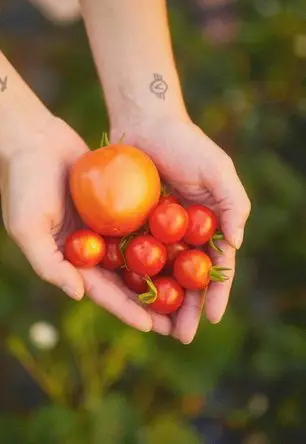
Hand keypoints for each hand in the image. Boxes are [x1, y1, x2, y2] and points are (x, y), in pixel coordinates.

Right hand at [0, 117, 170, 334]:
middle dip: (150, 302)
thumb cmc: (23, 184)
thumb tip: (79, 295)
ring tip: (188, 289)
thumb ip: (49, 264)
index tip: (152, 326)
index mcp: (72, 260)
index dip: (126, 310)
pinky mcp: (117, 206)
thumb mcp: (27, 227)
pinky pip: (141, 224)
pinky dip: (160, 236)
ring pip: (139, 256)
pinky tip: (184, 245)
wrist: (34, 141)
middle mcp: (92, 247)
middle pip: (126, 281)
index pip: (102, 291)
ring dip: (161, 273)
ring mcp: (106, 226)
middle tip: (178, 321)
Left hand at [111, 115, 250, 343]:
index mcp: (208, 224)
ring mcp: (157, 231)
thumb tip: (237, 246)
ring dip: (159, 302)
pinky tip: (129, 298)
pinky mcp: (132, 224)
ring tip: (156, 328)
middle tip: (180, 336)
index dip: (216, 293)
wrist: (145, 122)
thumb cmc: (186, 144)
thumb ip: (234, 206)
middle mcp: (184, 233)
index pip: (215, 266)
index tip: (211, 318)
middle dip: (186, 308)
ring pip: (160, 274)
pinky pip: (132, 255)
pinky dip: (133, 277)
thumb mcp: (218, 171)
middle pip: (187, 278)